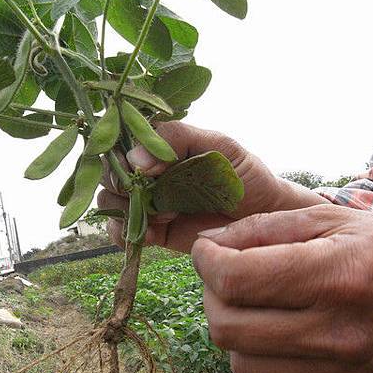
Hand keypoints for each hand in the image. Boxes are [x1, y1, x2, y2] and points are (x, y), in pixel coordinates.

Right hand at [98, 121, 327, 252]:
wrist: (262, 216)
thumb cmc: (243, 175)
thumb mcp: (218, 146)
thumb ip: (179, 139)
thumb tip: (135, 158)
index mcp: (162, 145)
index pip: (123, 140)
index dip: (119, 152)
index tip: (135, 165)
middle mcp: (149, 171)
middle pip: (110, 172)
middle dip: (119, 182)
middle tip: (145, 191)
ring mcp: (149, 201)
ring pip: (110, 201)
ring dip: (124, 208)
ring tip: (161, 214)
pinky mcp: (153, 229)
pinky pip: (122, 231)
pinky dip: (125, 233)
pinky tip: (149, 233)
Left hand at [192, 204, 372, 372]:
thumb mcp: (328, 221)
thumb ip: (263, 227)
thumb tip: (208, 243)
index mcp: (335, 278)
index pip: (237, 279)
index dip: (207, 261)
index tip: (206, 250)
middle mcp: (337, 333)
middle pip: (229, 327)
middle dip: (212, 295)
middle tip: (225, 275)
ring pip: (241, 364)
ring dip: (233, 329)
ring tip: (251, 304)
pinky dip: (259, 357)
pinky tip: (277, 331)